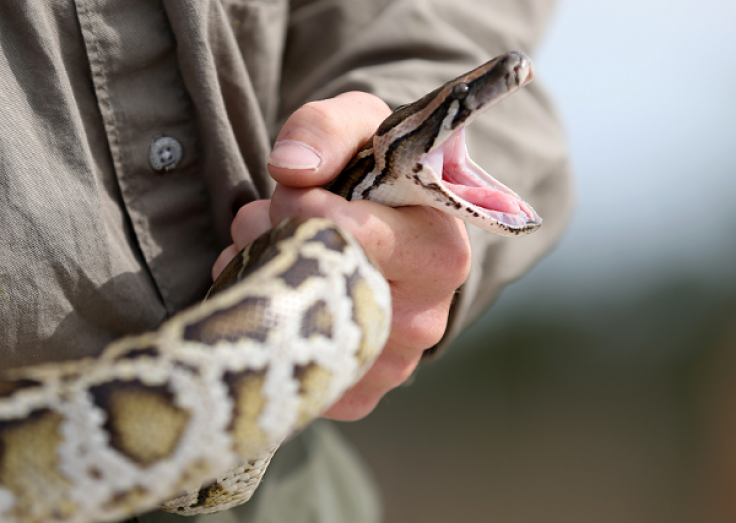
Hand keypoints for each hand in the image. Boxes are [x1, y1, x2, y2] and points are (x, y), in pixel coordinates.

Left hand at [213, 92, 471, 420]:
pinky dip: (271, 330)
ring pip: (298, 331)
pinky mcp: (360, 395)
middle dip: (273, 244)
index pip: (352, 235)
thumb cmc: (377, 176)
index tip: (293, 191)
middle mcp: (427, 319)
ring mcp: (394, 364)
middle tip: (270, 221)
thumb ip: (326, 129)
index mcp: (442, 252)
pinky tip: (282, 300)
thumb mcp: (361, 128)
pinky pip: (294, 368)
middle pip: (318, 286)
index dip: (300, 207)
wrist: (390, 229)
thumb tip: (290, 169)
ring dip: (264, 285)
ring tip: (276, 256)